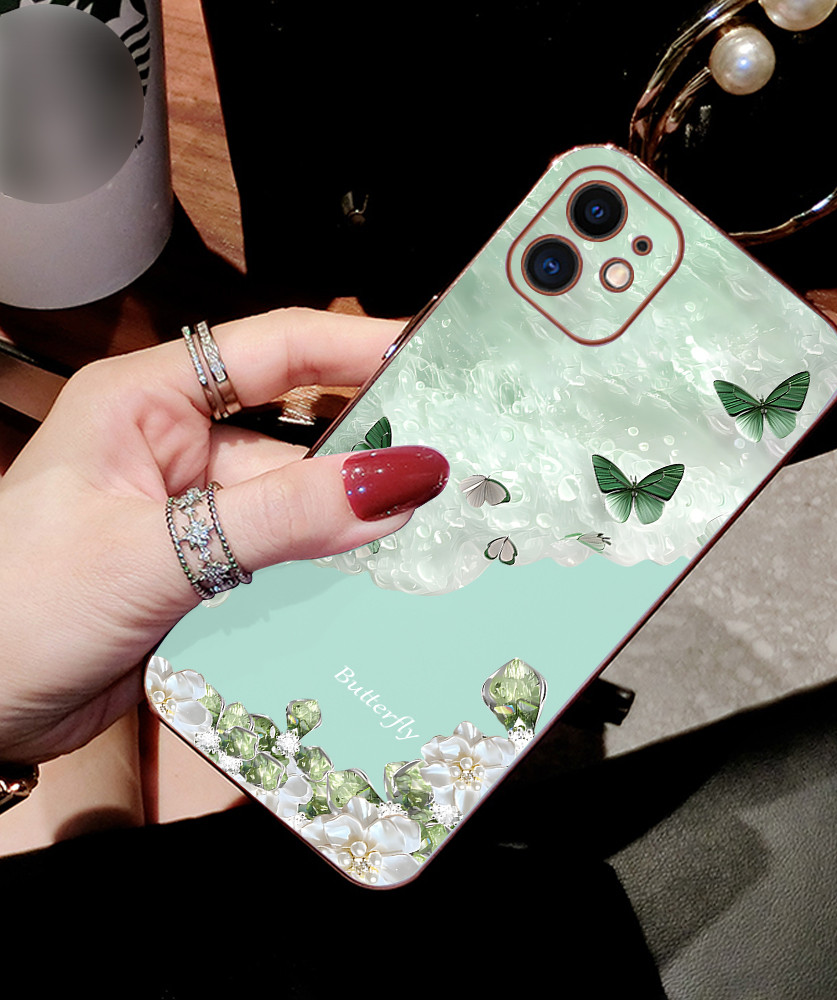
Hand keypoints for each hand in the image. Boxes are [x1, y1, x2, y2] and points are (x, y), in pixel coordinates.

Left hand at [0, 309, 447, 762]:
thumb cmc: (18, 606)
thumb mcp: (157, 551)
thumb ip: (283, 517)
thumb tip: (402, 480)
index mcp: (149, 400)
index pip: (274, 350)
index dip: (358, 346)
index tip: (434, 354)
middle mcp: (180, 447)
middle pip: (301, 430)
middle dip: (373, 441)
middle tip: (459, 451)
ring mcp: (197, 512)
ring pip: (303, 500)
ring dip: (355, 515)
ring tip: (437, 517)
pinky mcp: (209, 570)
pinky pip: (290, 555)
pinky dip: (331, 565)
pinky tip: (381, 572)